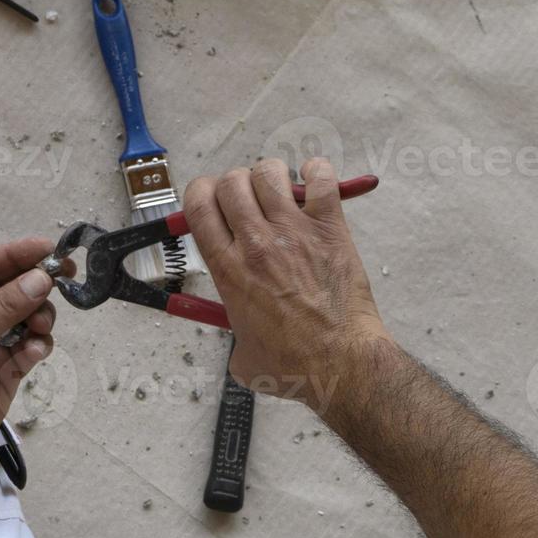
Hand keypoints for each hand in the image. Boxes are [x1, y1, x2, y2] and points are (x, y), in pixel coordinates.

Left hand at [0, 239, 58, 468]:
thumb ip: (4, 305)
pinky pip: (32, 347)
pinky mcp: (8, 369)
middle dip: (36, 283)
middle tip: (61, 277)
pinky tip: (32, 352)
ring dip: (40, 316)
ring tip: (39, 326)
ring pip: (29, 316)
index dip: (16, 254)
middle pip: (13, 288)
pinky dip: (37, 346)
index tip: (47, 248)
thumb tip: (40, 278)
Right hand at [183, 158, 389, 404]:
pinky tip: (315, 184)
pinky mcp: (329, 229)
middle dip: (234, 184)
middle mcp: (255, 244)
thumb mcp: (240, 354)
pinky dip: (316, 173)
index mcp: (228, 269)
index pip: (198, 205)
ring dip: (270, 176)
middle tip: (247, 201)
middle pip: (230, 182)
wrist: (340, 363)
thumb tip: (234, 325)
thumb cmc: (295, 364)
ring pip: (269, 173)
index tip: (209, 201)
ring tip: (280, 192)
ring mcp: (293, 232)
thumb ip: (230, 331)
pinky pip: (320, 179)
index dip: (199, 194)